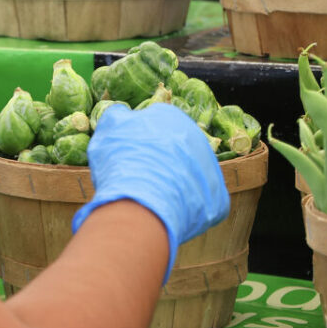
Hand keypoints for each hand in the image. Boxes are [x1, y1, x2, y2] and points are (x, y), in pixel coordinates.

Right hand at [74, 103, 228, 279]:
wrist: (141, 204)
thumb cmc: (122, 163)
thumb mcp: (108, 130)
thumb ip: (117, 117)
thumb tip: (122, 114)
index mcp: (170, 117)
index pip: (157, 124)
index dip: (141, 141)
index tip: (130, 156)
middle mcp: (197, 138)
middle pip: (177, 151)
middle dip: (162, 162)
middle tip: (141, 179)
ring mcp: (211, 169)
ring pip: (190, 176)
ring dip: (176, 185)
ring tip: (154, 199)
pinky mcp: (218, 199)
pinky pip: (201, 204)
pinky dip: (187, 210)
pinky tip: (169, 213)